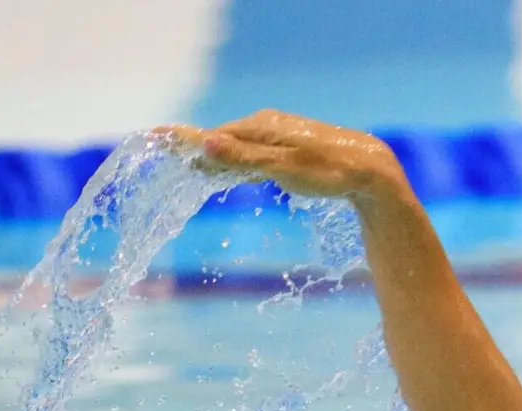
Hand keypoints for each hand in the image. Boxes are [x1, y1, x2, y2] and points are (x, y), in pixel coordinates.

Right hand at [158, 110, 406, 202]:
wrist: (367, 171)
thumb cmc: (327, 173)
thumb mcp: (284, 169)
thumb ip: (245, 158)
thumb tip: (206, 143)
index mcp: (259, 128)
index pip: (212, 136)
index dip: (184, 142)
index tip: (154, 141)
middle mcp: (266, 125)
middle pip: (223, 140)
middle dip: (196, 149)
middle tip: (163, 154)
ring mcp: (279, 136)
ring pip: (239, 147)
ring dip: (217, 157)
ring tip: (190, 166)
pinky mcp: (290, 148)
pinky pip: (255, 153)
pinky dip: (238, 162)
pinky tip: (232, 171)